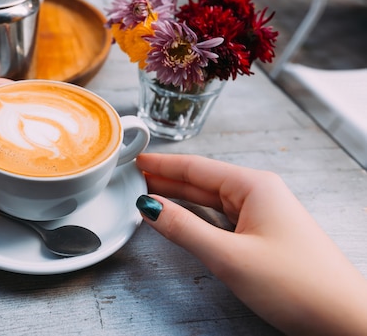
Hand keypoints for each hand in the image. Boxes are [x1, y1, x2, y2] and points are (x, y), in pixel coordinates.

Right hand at [135, 153, 366, 335]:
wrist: (344, 318)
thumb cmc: (299, 285)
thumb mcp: (230, 256)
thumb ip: (185, 229)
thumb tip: (150, 207)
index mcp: (254, 186)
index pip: (196, 167)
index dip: (162, 164)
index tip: (136, 160)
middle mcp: (259, 193)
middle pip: (202, 180)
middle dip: (167, 178)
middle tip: (134, 177)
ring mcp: (263, 214)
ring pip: (211, 199)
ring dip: (181, 196)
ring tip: (150, 193)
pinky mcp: (264, 234)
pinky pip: (222, 217)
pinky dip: (198, 215)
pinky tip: (183, 217)